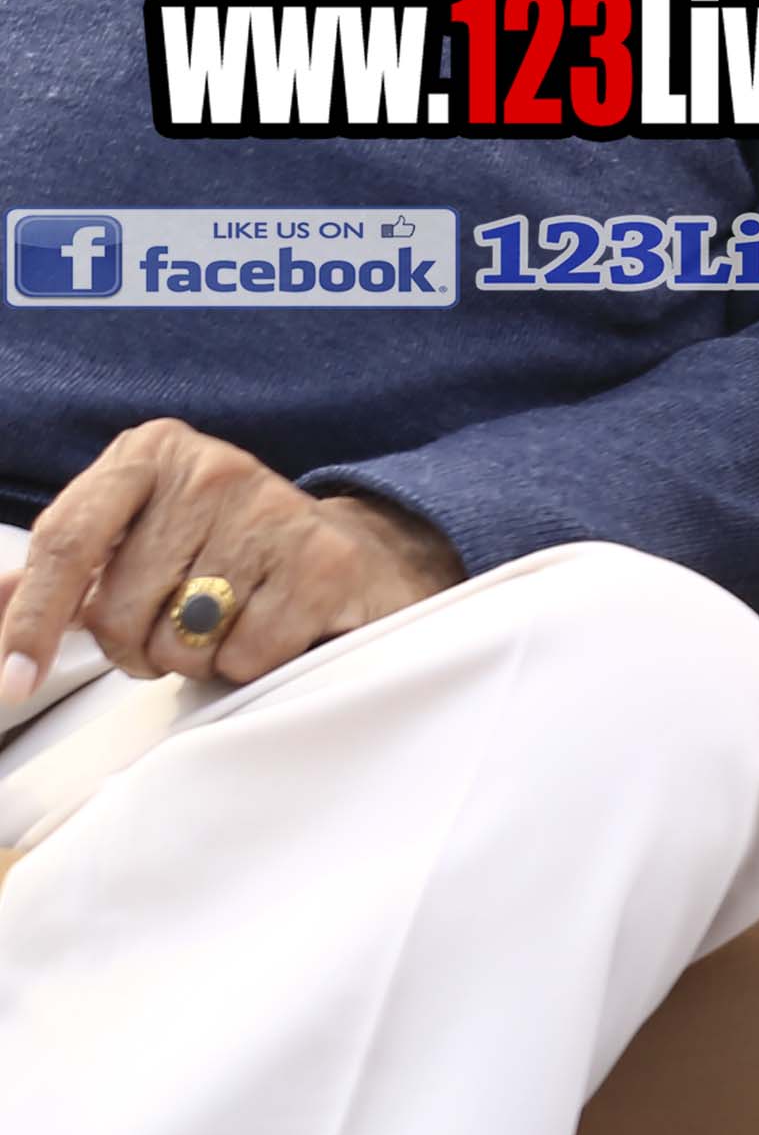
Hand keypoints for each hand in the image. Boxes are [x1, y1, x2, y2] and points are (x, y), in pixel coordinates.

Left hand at [0, 422, 463, 711]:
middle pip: (119, 609)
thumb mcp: (132, 540)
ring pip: (180, 640)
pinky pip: (245, 653)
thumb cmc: (219, 552)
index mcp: (149, 454)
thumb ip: (50, 575)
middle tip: (170, 629)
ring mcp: (273, 510)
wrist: (349, 553)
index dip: (33, 619)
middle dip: (135, 645)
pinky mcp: (324, 560)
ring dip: (194, 658)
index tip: (14, 680)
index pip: (67, 541)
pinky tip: (270, 627)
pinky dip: (248, 662)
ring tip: (224, 624)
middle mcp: (212, 468)